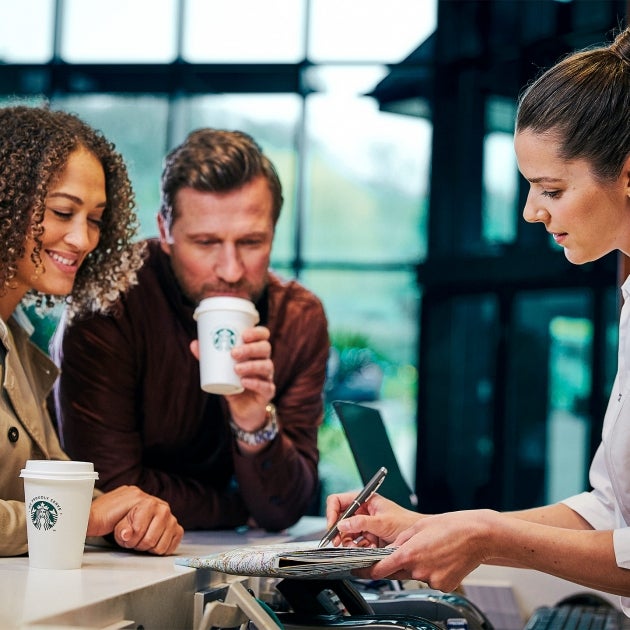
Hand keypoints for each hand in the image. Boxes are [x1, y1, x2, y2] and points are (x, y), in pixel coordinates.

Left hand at [87, 485, 182, 554]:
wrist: (108, 514)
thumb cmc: (104, 518)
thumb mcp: (97, 519)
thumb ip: (103, 523)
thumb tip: (127, 533)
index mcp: (139, 497)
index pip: (139, 528)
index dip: (127, 538)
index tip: (121, 535)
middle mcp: (157, 503)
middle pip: (152, 538)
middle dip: (137, 544)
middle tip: (129, 539)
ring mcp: (167, 512)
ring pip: (163, 541)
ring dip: (148, 547)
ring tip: (139, 539)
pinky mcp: (172, 522)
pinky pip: (176, 537)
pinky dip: (163, 546)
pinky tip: (152, 542)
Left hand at [189, 326, 274, 430]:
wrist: (242, 408)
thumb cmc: (232, 383)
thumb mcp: (221, 370)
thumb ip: (209, 358)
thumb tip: (194, 343)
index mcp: (256, 351)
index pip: (263, 336)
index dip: (256, 333)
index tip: (243, 335)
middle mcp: (264, 361)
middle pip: (265, 348)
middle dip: (250, 348)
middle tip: (233, 353)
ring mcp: (267, 377)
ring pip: (266, 366)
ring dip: (251, 365)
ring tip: (236, 369)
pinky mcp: (267, 392)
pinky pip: (265, 386)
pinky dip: (255, 383)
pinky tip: (245, 382)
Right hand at [325, 491, 419, 547]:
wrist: (418, 540)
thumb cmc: (405, 523)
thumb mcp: (382, 522)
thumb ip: (361, 523)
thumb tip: (342, 525)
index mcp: (364, 500)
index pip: (338, 501)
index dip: (332, 512)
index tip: (332, 526)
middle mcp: (362, 511)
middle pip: (339, 519)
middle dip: (339, 532)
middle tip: (338, 542)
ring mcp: (364, 525)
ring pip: (345, 534)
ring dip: (349, 543)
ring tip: (356, 548)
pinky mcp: (367, 538)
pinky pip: (354, 544)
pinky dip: (358, 549)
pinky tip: (367, 549)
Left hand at [354, 509, 497, 590]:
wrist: (477, 535)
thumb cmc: (449, 527)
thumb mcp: (417, 527)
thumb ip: (399, 541)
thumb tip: (388, 550)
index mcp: (408, 553)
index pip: (380, 569)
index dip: (367, 571)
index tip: (358, 570)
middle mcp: (418, 570)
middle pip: (397, 572)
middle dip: (398, 563)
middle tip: (412, 550)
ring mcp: (432, 580)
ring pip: (415, 575)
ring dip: (418, 566)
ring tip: (433, 550)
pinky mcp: (444, 586)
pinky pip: (431, 580)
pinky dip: (432, 571)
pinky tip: (442, 559)